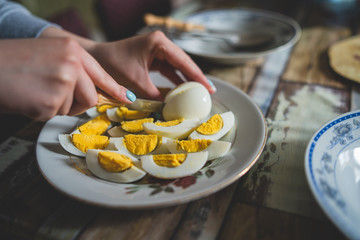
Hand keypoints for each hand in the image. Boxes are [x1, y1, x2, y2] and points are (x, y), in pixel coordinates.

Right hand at [0, 38, 132, 120]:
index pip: (101, 74)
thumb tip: (94, 91)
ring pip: (75, 107)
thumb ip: (74, 69)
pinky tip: (29, 98)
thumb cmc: (14, 62)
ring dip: (59, 106)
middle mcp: (72, 64)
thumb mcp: (50, 55)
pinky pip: (56, 114)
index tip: (127, 98)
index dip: (115, 89)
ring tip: (38, 92)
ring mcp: (63, 82)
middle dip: (77, 103)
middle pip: (92, 96)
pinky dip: (43, 111)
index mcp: (73, 50)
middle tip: (53, 95)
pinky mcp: (52, 101)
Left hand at [89, 31, 215, 99]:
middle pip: (184, 62)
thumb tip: (170, 109)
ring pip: (177, 66)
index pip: (183, 61)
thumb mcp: (136, 82)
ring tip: (200, 92)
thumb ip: (155, 95)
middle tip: (210, 91)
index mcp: (158, 43)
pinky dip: (175, 80)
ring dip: (187, 79)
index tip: (209, 87)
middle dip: (196, 77)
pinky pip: (168, 70)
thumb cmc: (113, 66)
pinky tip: (183, 90)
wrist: (96, 59)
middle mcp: (160, 43)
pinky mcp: (153, 57)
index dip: (197, 75)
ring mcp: (157, 49)